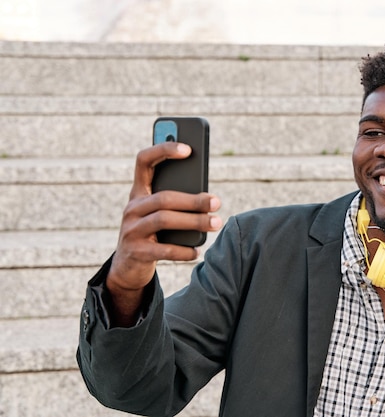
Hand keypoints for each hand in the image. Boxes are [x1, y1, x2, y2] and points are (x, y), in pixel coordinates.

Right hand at [106, 142, 221, 324]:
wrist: (128, 267)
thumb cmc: (154, 233)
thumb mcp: (160, 213)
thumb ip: (176, 201)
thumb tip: (209, 199)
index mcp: (139, 192)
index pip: (144, 161)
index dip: (164, 150)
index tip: (189, 149)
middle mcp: (132, 208)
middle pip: (164, 197)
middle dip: (193, 199)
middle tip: (216, 202)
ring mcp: (131, 230)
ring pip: (164, 220)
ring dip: (194, 221)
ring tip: (215, 223)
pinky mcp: (136, 252)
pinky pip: (164, 249)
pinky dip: (184, 250)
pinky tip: (197, 251)